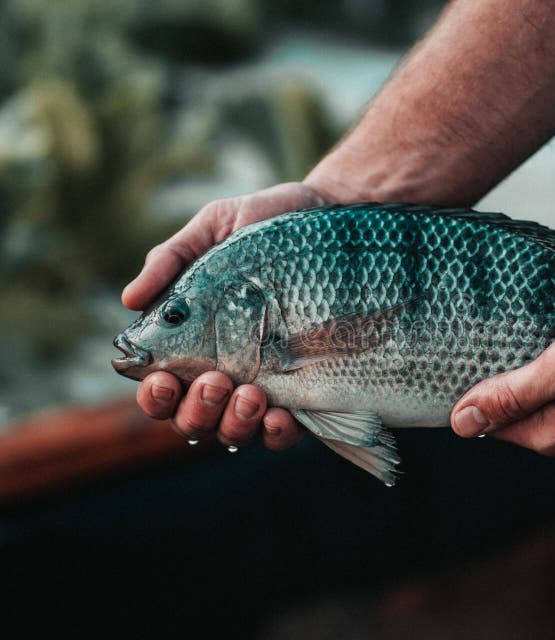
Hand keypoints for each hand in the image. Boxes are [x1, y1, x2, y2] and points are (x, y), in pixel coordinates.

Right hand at [126, 182, 322, 449]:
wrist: (327, 216)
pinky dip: (275, 433)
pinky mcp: (304, 392)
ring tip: (249, 394)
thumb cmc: (264, 225)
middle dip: (196, 410)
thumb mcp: (215, 228)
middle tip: (214, 380)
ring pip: (233, 432)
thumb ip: (171, 260)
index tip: (162, 379)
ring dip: (234, 423)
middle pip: (192, 420)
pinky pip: (283, 433)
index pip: (163, 387)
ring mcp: (263, 387)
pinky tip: (279, 416)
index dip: (155, 395)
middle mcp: (223, 372)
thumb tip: (129, 300)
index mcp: (192, 342)